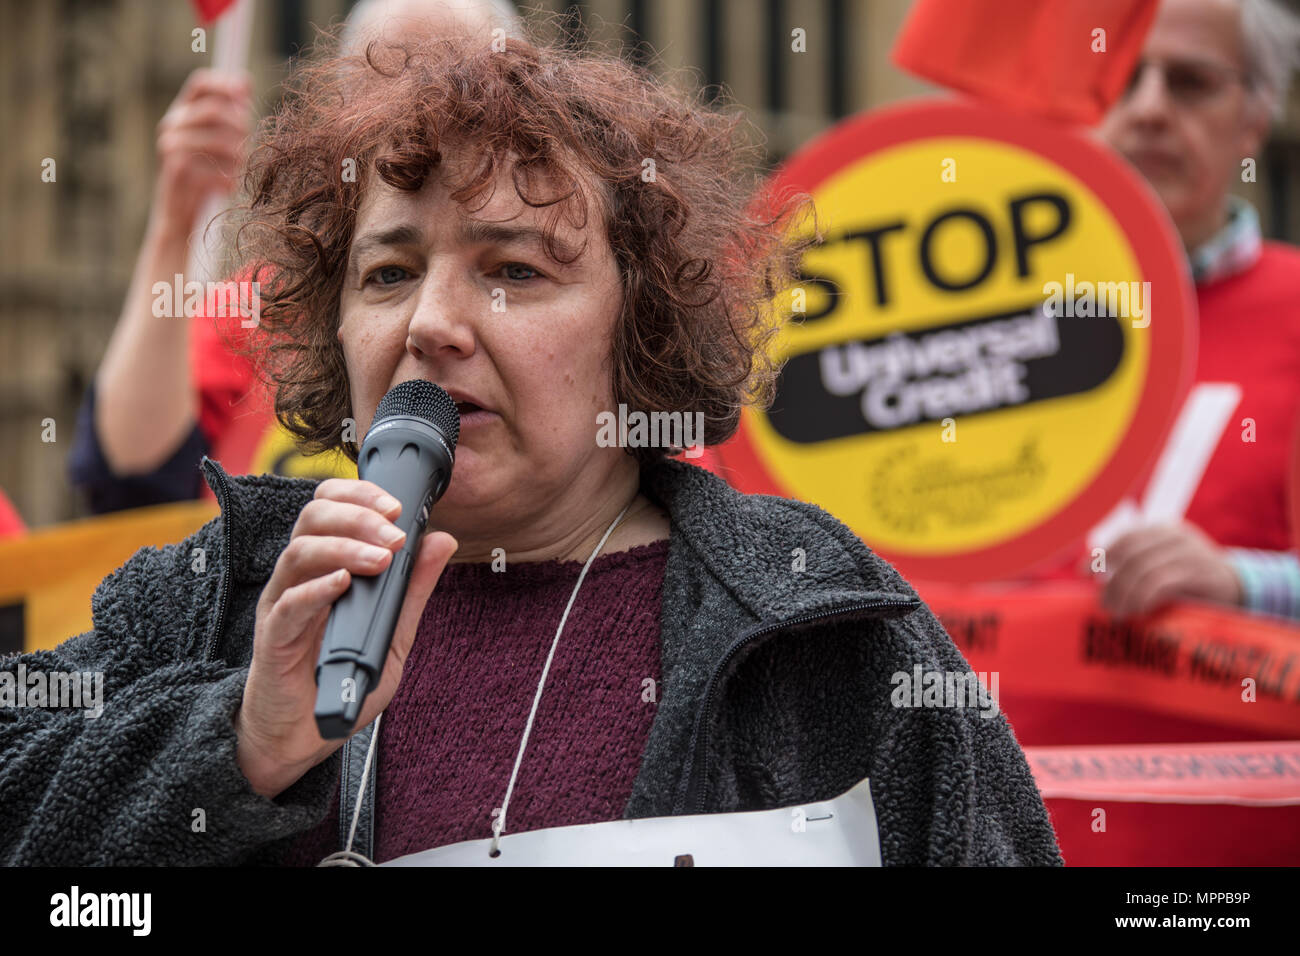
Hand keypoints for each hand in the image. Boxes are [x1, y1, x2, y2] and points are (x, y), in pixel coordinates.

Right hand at [150, 69, 252, 240]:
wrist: (180, 215)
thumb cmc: (205, 176)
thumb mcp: (218, 142)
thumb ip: (230, 113)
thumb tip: (244, 80)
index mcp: (182, 113)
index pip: (201, 84)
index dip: (225, 84)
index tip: (245, 95)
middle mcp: (171, 124)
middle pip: (215, 110)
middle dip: (240, 127)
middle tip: (248, 145)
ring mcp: (170, 146)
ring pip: (219, 140)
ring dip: (238, 158)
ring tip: (239, 171)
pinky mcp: (175, 170)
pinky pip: (215, 168)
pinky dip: (229, 179)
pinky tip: (229, 188)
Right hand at [235, 478, 457, 798]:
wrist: (302, 735)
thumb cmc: (340, 679)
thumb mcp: (391, 631)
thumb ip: (412, 588)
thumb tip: (442, 540)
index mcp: (324, 566)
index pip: (331, 506)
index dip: (360, 495)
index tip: (397, 507)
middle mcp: (299, 578)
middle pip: (313, 518)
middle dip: (358, 516)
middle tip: (395, 536)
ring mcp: (282, 605)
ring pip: (299, 552)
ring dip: (344, 548)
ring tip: (380, 561)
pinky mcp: (272, 639)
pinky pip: (287, 604)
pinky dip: (316, 589)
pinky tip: (342, 585)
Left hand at [1098, 521, 1241, 617]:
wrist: (1241, 588)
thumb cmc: (1194, 581)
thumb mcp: (1166, 565)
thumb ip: (1139, 565)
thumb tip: (1096, 577)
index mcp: (1166, 529)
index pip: (1127, 538)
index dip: (1103, 555)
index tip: (1083, 572)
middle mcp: (1177, 536)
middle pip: (1132, 556)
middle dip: (1113, 581)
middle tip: (1104, 604)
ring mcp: (1191, 552)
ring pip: (1143, 570)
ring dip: (1125, 594)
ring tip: (1118, 612)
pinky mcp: (1201, 573)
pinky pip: (1161, 583)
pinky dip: (1143, 597)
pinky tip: (1138, 610)